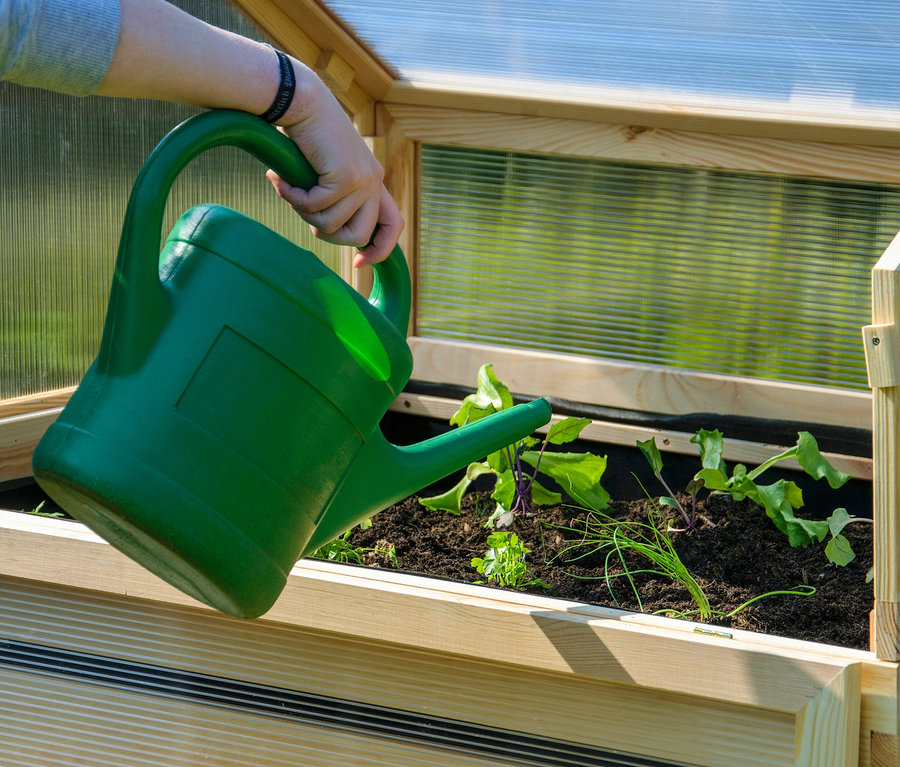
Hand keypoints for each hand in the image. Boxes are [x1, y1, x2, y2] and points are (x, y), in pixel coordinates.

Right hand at [266, 64, 403, 264]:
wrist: (299, 101)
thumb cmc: (306, 137)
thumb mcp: (327, 172)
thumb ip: (335, 199)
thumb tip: (328, 232)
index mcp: (374, 181)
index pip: (394, 225)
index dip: (380, 250)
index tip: (359, 264)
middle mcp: (374, 181)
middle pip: (359, 236)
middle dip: (329, 236)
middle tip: (305, 214)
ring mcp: (362, 179)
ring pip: (332, 225)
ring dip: (304, 213)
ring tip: (289, 189)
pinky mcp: (345, 176)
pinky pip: (316, 208)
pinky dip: (293, 198)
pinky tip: (280, 179)